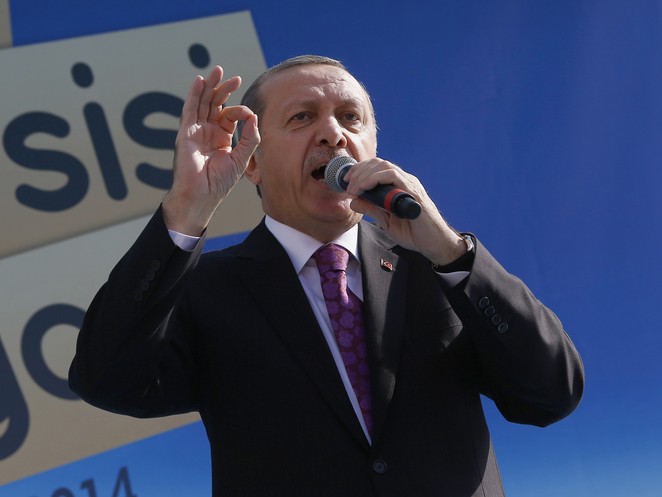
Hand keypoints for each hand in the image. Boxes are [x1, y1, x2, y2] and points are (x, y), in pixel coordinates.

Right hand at [162, 66, 259, 234]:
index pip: (229, 116)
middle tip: (234, 77)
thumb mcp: (241, 159)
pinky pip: (190, 110)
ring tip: (217, 71)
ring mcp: (196, 131)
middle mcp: (207, 131)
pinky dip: (194, 95)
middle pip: (214, 104)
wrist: (202, 195)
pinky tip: (200, 81)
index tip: (248, 117)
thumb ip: (250, 139)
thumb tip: (254, 117)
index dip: (240, 111)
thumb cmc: (220, 182)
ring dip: (210, 86)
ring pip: (202, 103)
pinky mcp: (186, 133)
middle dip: (223, 89)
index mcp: (221, 137)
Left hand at [344, 158, 467, 264]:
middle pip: (378, 163)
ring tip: (353, 188)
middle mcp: (405, 181)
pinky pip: (393, 176)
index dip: (359, 169)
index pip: (377, 167)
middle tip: (347, 184)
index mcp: (398, 186)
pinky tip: (365, 188)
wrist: (434, 244)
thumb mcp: (386, 221)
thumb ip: (372, 209)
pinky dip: (375, 178)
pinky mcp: (413, 192)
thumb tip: (353, 201)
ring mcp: (410, 185)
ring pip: (384, 166)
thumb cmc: (414, 233)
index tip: (346, 180)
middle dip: (358, 170)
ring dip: (364, 175)